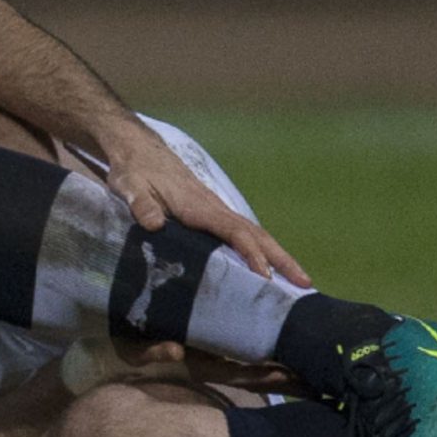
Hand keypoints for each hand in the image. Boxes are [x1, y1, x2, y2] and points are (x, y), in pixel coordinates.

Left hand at [99, 122, 309, 287]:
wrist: (138, 151)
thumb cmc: (133, 171)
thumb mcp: (129, 187)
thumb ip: (140, 204)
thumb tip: (153, 223)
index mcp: (198, 206)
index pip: (233, 231)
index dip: (251, 254)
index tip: (265, 277)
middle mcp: (214, 209)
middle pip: (255, 235)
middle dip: (281, 259)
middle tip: (306, 285)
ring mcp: (216, 212)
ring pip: (253, 235)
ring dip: (277, 257)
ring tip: (299, 284)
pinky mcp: (212, 216)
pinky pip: (242, 236)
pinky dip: (261, 253)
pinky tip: (267, 271)